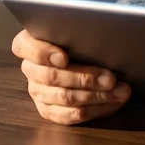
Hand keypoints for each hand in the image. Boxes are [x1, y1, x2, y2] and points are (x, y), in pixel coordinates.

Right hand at [11, 28, 130, 124]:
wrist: (85, 56)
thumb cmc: (80, 38)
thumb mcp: (78, 29)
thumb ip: (79, 31)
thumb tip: (103, 36)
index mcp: (29, 43)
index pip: (24, 46)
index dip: (43, 53)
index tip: (64, 58)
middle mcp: (30, 68)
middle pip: (51, 77)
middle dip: (85, 78)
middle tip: (111, 78)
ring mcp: (37, 91)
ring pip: (64, 97)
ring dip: (96, 96)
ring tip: (120, 91)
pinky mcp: (48, 110)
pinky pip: (68, 115)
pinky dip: (94, 110)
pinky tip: (112, 103)